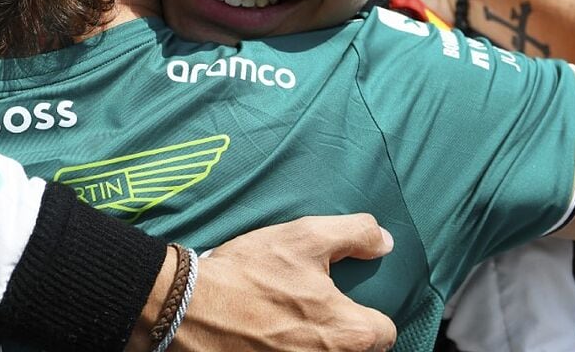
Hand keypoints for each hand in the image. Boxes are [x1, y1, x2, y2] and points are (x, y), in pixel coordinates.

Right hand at [131, 214, 396, 351]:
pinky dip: (289, 350)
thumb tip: (384, 242)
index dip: (370, 315)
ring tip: (293, 326)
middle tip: (318, 314)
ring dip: (317, 346)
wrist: (189, 306)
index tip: (348, 304)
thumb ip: (354, 234)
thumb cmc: (249, 272)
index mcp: (347, 332)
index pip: (385, 334)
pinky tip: (272, 337)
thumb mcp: (304, 237)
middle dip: (345, 335)